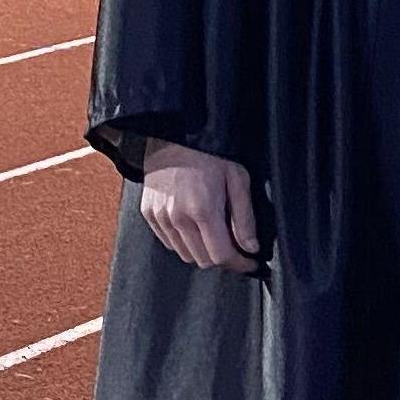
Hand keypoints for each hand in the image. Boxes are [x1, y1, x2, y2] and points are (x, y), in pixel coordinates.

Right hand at [138, 140, 259, 273]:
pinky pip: (169, 243)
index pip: (221, 256)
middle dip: (223, 258)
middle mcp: (178, 218)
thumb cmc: (210, 154)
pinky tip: (195, 226)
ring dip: (203, 251)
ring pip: (185, 255)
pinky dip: (185, 242)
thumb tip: (250, 248)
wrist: (172, 135)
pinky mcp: (148, 214)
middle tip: (235, 247)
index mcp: (202, 210)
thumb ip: (244, 217)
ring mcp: (160, 217)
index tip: (250, 262)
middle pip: (203, 260)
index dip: (239, 264)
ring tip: (215, 234)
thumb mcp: (237, 179)